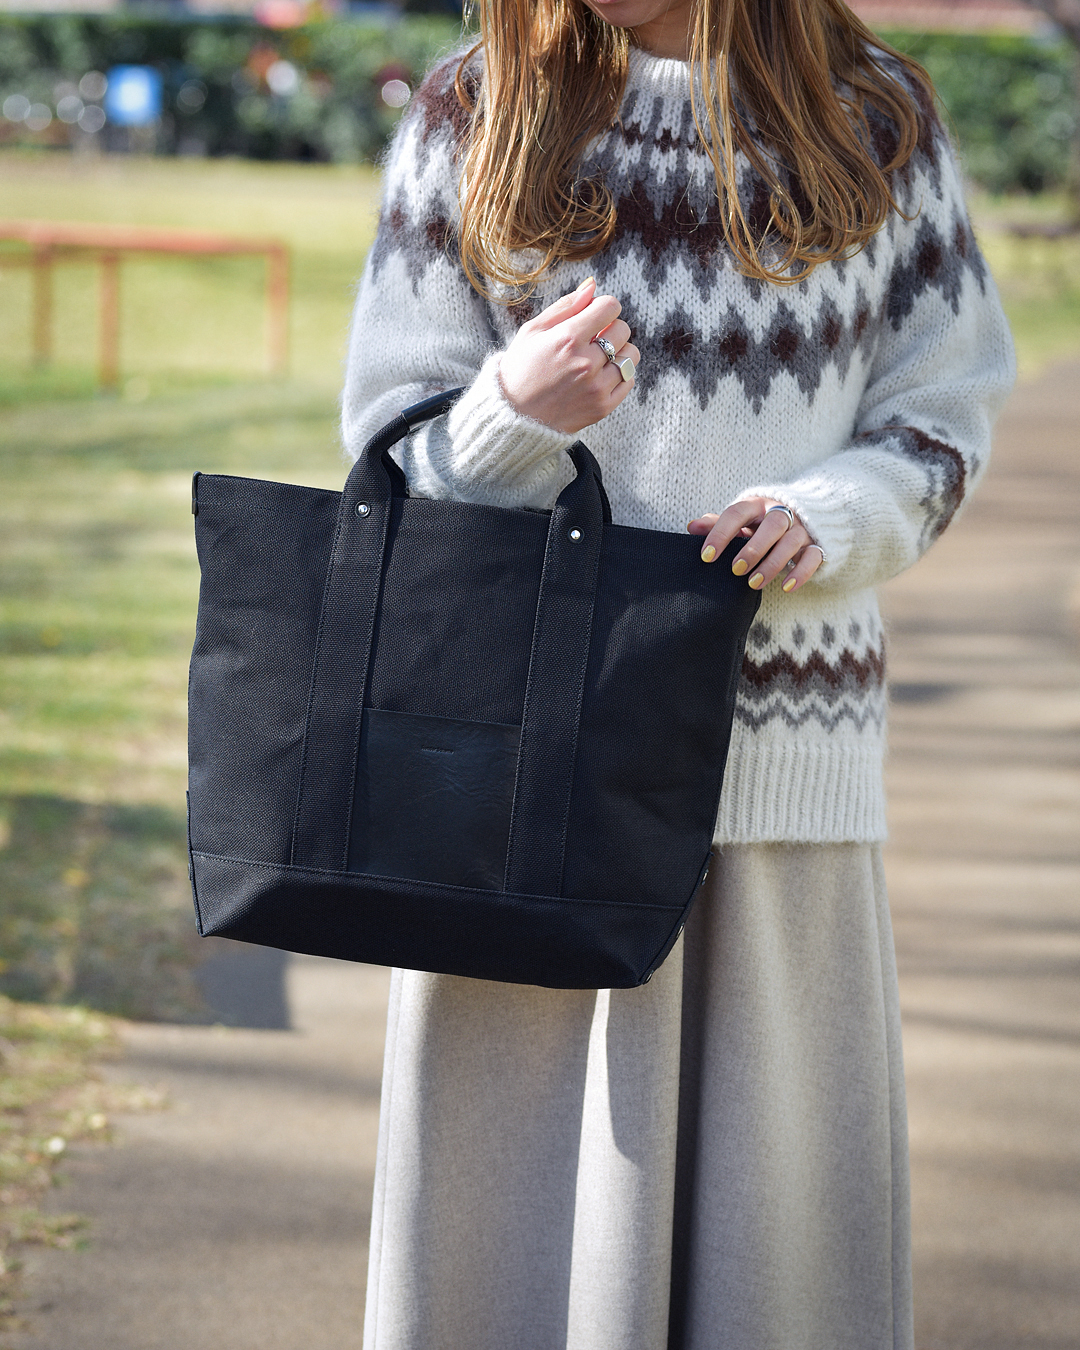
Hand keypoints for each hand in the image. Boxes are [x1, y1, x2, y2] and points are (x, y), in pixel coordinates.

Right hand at [498, 277, 639, 433]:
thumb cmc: (520, 369)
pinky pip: (629, 380)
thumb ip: (566, 306)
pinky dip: (619, 375)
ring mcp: (596, 387)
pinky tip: (600, 376)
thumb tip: (593, 286)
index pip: (610, 307)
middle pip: (623, 329)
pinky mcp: (603, 406)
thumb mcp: (533, 331)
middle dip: (610, 329)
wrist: (514, 417)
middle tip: (592, 340)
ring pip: (631, 356)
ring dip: (619, 352)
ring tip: (598, 358)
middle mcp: (585, 363)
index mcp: (567, 339)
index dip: (603, 307)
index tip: (594, 317)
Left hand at [688, 498, 823, 592]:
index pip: (737, 513)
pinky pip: (813, 557)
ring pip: (791, 542)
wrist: (802, 515)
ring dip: (772, 564)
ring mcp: (801, 529)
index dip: (721, 533)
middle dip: (753, 548)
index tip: (707, 556)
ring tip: (754, 583)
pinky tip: (785, 587)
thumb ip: (717, 523)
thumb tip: (692, 527)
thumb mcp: (740, 520)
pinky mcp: (816, 545)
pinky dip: (800, 573)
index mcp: (757, 504)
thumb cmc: (760, 522)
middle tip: (736, 570)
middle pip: (773, 524)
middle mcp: (782, 513)